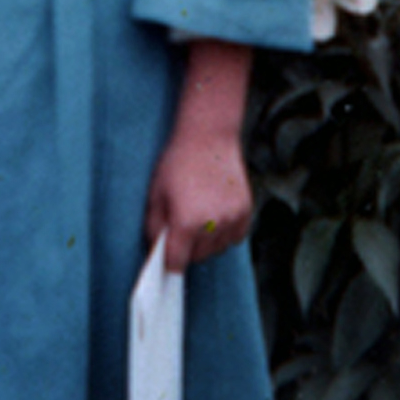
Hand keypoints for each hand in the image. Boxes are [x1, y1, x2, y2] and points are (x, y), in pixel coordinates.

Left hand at [144, 121, 252, 272]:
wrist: (209, 136)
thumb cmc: (177, 162)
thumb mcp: (156, 194)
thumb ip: (154, 228)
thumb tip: (157, 251)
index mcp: (187, 222)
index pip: (176, 263)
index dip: (168, 263)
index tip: (164, 262)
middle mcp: (213, 225)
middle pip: (197, 258)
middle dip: (186, 250)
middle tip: (179, 228)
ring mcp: (233, 219)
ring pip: (216, 250)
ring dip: (206, 242)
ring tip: (198, 216)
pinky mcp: (246, 212)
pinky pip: (234, 238)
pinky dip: (224, 233)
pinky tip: (214, 214)